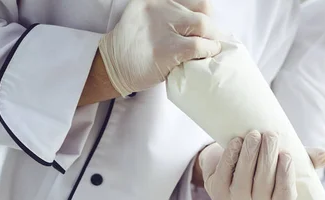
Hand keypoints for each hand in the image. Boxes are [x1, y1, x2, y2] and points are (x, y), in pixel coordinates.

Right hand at [99, 0, 221, 95]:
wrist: (112, 67)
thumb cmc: (133, 48)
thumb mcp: (146, 19)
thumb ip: (169, 16)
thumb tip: (201, 23)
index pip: (193, 0)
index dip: (203, 14)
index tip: (204, 28)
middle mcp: (158, 7)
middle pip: (202, 9)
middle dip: (211, 27)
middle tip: (211, 40)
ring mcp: (162, 27)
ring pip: (203, 24)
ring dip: (212, 39)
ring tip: (209, 49)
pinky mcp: (166, 49)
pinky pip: (199, 46)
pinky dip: (208, 51)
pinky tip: (205, 56)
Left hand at [194, 131, 324, 199]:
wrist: (228, 161)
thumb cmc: (263, 162)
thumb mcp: (285, 159)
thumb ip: (305, 159)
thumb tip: (324, 156)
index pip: (285, 196)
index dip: (286, 177)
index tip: (286, 155)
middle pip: (263, 184)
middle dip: (267, 158)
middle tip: (270, 135)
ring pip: (243, 181)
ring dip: (249, 156)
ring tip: (254, 134)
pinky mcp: (217, 193)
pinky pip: (225, 175)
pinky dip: (230, 157)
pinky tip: (236, 142)